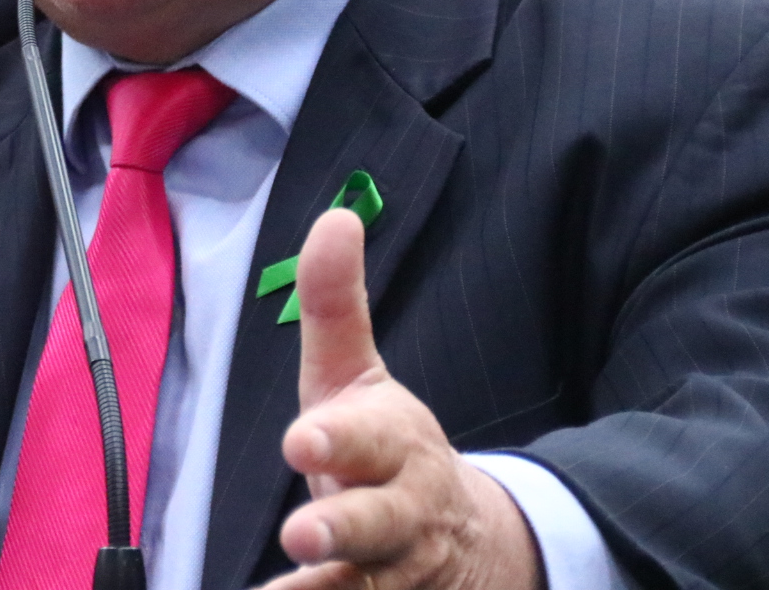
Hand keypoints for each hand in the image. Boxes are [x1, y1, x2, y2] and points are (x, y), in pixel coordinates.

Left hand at [259, 210, 542, 589]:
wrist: (466, 541)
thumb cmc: (385, 448)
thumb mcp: (358, 378)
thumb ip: (337, 305)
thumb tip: (336, 216)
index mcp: (394, 442)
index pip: (370, 438)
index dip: (339, 439)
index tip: (302, 441)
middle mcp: (401, 510)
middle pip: (379, 519)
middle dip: (345, 523)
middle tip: (303, 529)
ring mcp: (397, 569)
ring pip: (369, 583)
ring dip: (327, 589)